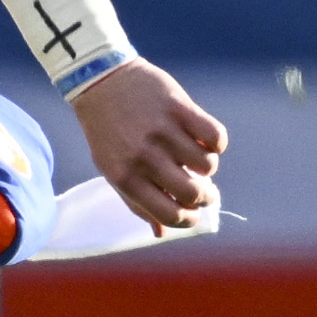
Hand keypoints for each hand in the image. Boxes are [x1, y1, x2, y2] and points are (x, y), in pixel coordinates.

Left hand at [70, 57, 226, 230]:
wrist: (100, 82)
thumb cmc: (109, 132)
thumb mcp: (112, 168)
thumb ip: (136, 201)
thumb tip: (162, 233)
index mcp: (125, 177)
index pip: (170, 214)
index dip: (190, 218)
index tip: (195, 212)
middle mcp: (143, 157)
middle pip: (194, 193)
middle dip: (206, 197)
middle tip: (206, 189)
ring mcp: (162, 132)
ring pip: (208, 165)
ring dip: (207, 165)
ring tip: (194, 155)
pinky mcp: (179, 108)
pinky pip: (216, 136)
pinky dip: (216, 141)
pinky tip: (201, 137)